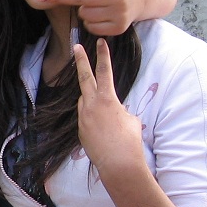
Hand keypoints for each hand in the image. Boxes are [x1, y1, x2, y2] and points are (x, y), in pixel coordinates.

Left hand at [72, 38, 145, 178]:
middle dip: (81, 61)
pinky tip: (104, 131)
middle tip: (76, 47)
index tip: (100, 42)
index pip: (105, 71)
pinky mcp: (80, 130)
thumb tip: (113, 110)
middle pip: (85, 78)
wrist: (119, 164)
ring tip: (108, 119)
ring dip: (93, 102)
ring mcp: (83, 118)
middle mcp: (91, 105)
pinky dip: (93, 119)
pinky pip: (86, 118)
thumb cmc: (130, 141)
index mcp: (107, 99)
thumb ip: (119, 109)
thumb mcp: (130, 119)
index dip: (103, 55)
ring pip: (85, 101)